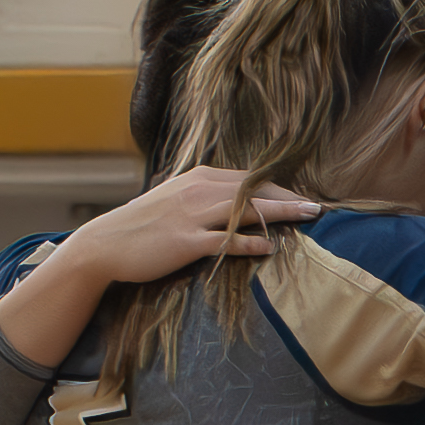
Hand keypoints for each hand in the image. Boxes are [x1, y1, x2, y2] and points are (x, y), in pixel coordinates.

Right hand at [64, 166, 320, 289]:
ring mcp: (193, 216)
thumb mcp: (174, 200)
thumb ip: (202, 198)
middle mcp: (199, 190)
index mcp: (198, 178)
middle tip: (319, 206)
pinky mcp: (186, 242)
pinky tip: (271, 246)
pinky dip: (251, 242)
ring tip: (309, 216)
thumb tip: (230, 205)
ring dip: (281, 211)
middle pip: (254, 190)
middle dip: (289, 196)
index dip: (279, 188)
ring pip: (247, 209)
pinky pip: (226, 240)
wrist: (105, 244)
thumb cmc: (140, 225)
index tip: (301, 196)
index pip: (248, 179)